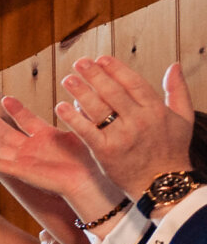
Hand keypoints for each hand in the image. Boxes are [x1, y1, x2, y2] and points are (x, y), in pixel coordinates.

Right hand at [0, 96, 118, 223]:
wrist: (89, 181)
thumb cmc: (89, 160)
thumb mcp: (82, 130)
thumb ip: (76, 115)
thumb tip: (80, 99)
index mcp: (46, 137)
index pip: (25, 119)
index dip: (15, 109)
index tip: (5, 98)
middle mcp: (32, 148)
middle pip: (6, 131)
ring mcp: (24, 160)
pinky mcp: (20, 172)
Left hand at [55, 57, 195, 194]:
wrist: (162, 184)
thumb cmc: (172, 150)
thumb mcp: (183, 119)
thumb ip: (177, 90)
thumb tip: (174, 64)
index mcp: (156, 110)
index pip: (133, 82)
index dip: (115, 69)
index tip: (101, 58)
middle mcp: (139, 120)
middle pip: (112, 92)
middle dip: (94, 75)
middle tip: (79, 62)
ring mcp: (122, 136)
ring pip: (97, 108)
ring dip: (80, 91)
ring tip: (67, 79)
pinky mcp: (106, 152)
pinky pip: (86, 131)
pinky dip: (72, 118)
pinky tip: (60, 106)